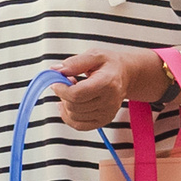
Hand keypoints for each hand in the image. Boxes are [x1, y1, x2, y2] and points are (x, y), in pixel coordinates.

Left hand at [55, 48, 171, 132]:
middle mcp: (109, 100)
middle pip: (73, 105)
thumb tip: (56, 70)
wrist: (125, 75)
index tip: (56, 82)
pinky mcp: (103, 121)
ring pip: (73, 116)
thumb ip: (75, 62)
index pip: (77, 94)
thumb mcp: (94, 55)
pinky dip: (68, 116)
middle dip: (64, 94)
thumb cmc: (109, 65)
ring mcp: (107, 113)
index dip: (61, 89)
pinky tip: (69, 104)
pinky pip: (78, 125)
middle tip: (67, 83)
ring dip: (67, 103)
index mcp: (107, 82)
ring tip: (73, 90)